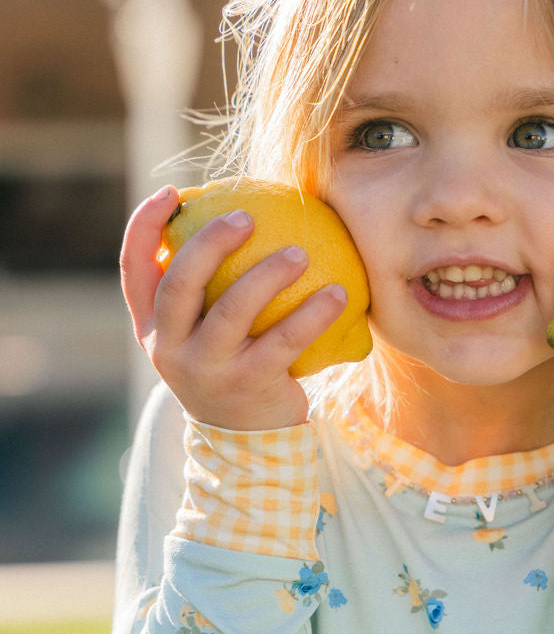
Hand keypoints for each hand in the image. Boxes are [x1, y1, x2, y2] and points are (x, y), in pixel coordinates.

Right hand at [120, 185, 348, 429]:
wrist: (248, 441)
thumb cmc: (231, 366)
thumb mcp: (204, 334)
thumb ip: (207, 290)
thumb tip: (243, 216)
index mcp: (152, 328)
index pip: (135, 269)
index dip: (145, 227)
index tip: (172, 193)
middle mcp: (170, 348)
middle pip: (180, 284)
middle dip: (209, 243)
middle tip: (246, 216)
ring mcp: (207, 370)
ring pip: (232, 311)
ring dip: (269, 275)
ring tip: (300, 253)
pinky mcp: (249, 386)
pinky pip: (285, 342)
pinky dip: (314, 314)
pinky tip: (339, 293)